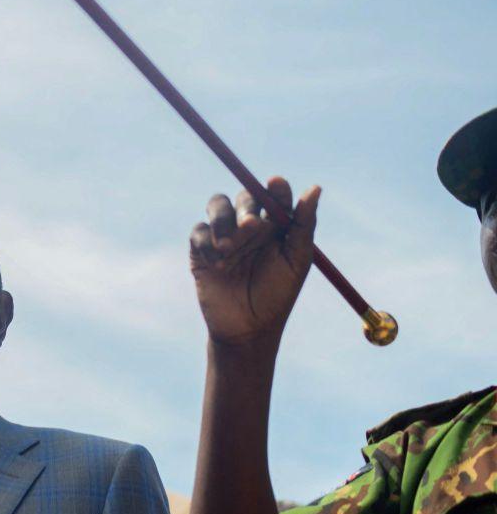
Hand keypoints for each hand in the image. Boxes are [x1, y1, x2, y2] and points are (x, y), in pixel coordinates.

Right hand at [190, 176, 319, 346]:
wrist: (248, 328)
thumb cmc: (277, 295)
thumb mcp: (297, 260)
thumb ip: (304, 224)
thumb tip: (316, 188)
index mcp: (275, 226)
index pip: (275, 196)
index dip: (276, 187)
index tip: (276, 185)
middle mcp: (248, 226)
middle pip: (244, 196)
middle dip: (246, 206)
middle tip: (250, 226)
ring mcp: (224, 236)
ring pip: (216, 205)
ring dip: (222, 219)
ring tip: (228, 247)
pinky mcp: (202, 250)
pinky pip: (199, 231)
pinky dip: (206, 241)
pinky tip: (217, 262)